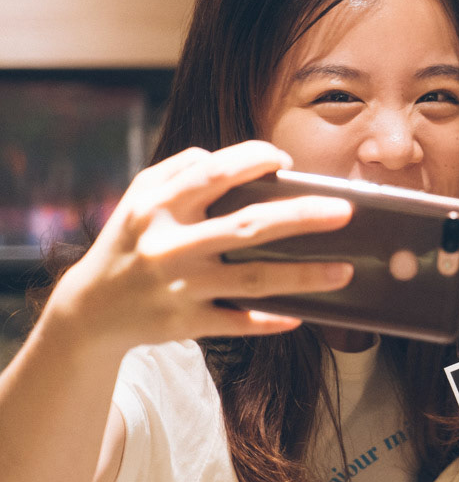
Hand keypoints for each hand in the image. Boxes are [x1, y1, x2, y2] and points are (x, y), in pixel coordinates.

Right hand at [54, 141, 354, 350]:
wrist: (90, 309)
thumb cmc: (130, 240)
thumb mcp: (140, 196)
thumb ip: (180, 168)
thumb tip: (235, 158)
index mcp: (159, 207)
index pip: (214, 174)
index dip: (253, 160)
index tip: (286, 161)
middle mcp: (171, 245)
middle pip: (248, 226)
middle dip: (301, 216)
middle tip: (345, 211)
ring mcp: (181, 287)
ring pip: (254, 279)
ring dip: (304, 275)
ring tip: (345, 270)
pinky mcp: (187, 322)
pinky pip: (239, 322)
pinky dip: (270, 321)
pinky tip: (301, 315)